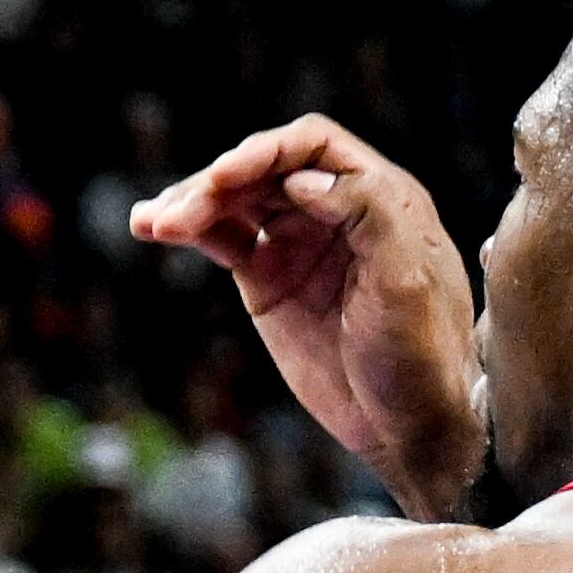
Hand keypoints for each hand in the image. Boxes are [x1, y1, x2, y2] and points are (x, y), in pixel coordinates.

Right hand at [129, 116, 482, 518]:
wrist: (405, 426)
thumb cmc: (421, 355)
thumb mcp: (406, 283)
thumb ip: (366, 215)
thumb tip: (302, 180)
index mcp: (380, 197)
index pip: (314, 146)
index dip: (267, 151)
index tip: (226, 177)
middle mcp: (336, 210)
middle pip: (265, 169)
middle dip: (219, 182)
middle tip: (180, 214)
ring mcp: (298, 243)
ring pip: (237, 200)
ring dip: (192, 201)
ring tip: (150, 222)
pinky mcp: (268, 279)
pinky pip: (222, 238)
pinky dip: (189, 228)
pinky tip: (153, 226)